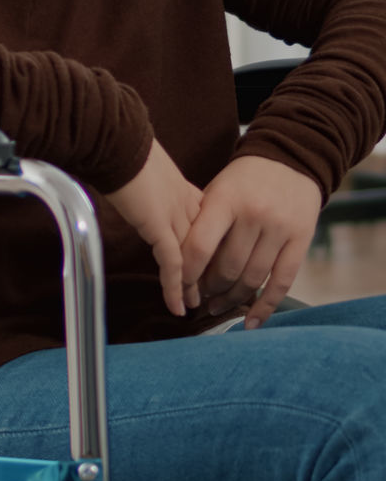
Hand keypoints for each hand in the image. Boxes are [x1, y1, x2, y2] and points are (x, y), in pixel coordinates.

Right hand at [106, 138, 202, 317]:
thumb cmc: (124, 148)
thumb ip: (148, 183)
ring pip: (192, 258)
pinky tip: (178, 307)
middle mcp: (186, 206)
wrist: (119, 142)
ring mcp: (176, 216)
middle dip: (205, 269)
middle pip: (203, 244)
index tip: (206, 262)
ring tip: (195, 306)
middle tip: (209, 292)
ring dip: (192, 285)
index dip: (205, 246)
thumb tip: (136, 187)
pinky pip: (173, 265)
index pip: (202, 225)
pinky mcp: (160, 227)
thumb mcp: (143, 168)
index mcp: (183, 190)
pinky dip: (175, 288)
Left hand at [181, 156, 321, 327]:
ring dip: (231, 300)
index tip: (179, 288)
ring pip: (252, 279)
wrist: (291, 158)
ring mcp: (279, 228)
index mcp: (226, 199)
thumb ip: (201, 221)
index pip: (200, 246)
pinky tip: (250, 322)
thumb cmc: (244, 179)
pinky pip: (281, 283)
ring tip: (217, 306)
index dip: (186, 274)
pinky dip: (265, 307)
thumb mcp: (218, 189)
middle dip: (209, 289)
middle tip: (199, 297)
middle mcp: (254, 214)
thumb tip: (180, 264)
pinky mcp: (301, 240)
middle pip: (227, 268)